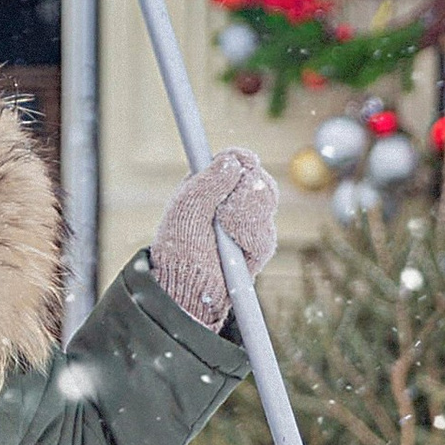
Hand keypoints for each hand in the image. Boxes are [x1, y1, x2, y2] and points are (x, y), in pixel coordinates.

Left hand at [151, 149, 276, 329]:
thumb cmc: (179, 244)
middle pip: (258, 179)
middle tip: (226, 206)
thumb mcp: (187, 207)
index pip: (236, 162)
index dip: (242, 160)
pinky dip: (250, 236)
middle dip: (246, 190)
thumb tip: (233, 160)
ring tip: (225, 229)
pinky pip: (266, 232)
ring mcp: (247, 222)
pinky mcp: (258, 244)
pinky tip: (236, 244)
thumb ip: (209, 182)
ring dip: (246, 214)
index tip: (244, 162)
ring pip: (266, 202)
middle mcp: (230, 201)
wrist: (188, 284)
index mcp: (210, 186)